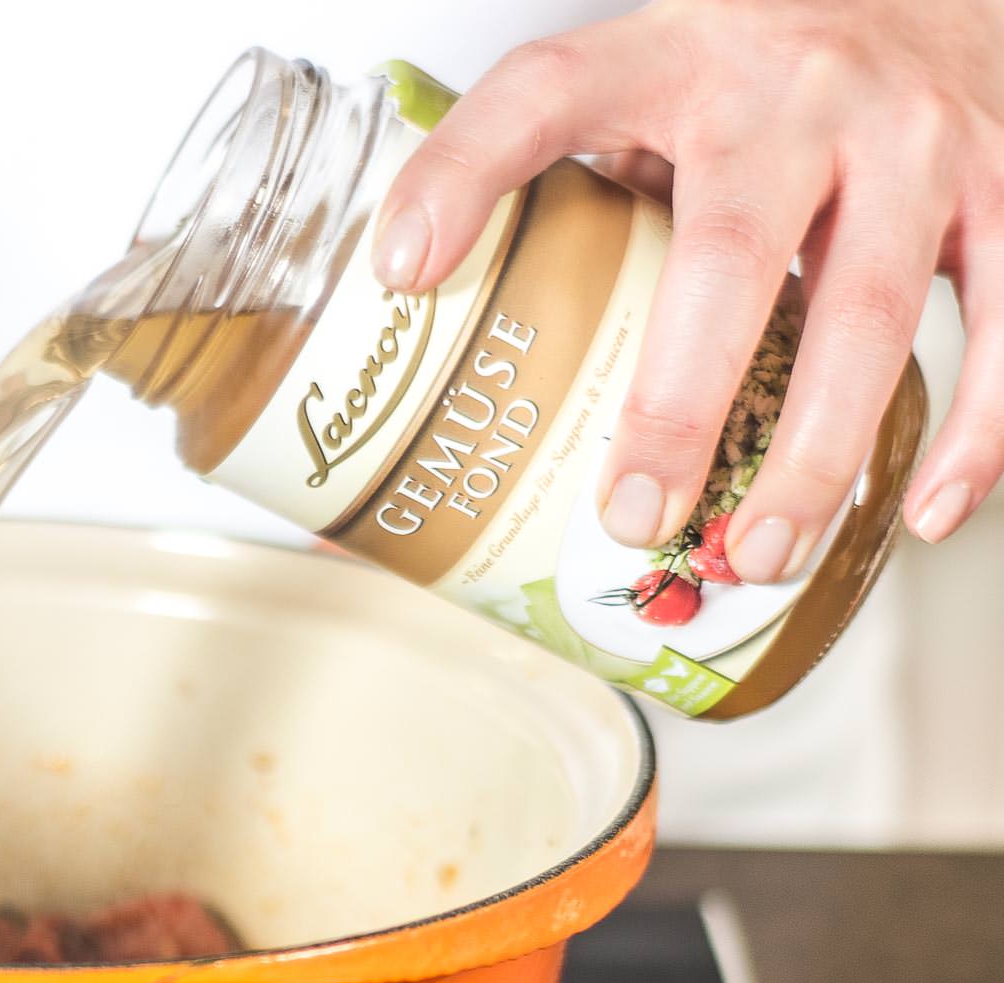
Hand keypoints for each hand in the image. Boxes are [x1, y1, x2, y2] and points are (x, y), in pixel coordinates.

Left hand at [370, 0, 1003, 579]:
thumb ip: (553, 166)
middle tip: (634, 515)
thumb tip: (407, 289)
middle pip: (727, 259)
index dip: (462, 173)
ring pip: (872, 316)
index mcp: (676, 58)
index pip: (546, 94)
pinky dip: (977, 432)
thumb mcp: (644, 82)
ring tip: (757, 553)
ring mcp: (915, 144)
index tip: (405, 269)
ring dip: (815, 454)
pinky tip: (924, 512)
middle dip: (678, 406)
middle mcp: (798, 96)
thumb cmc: (762, 67)